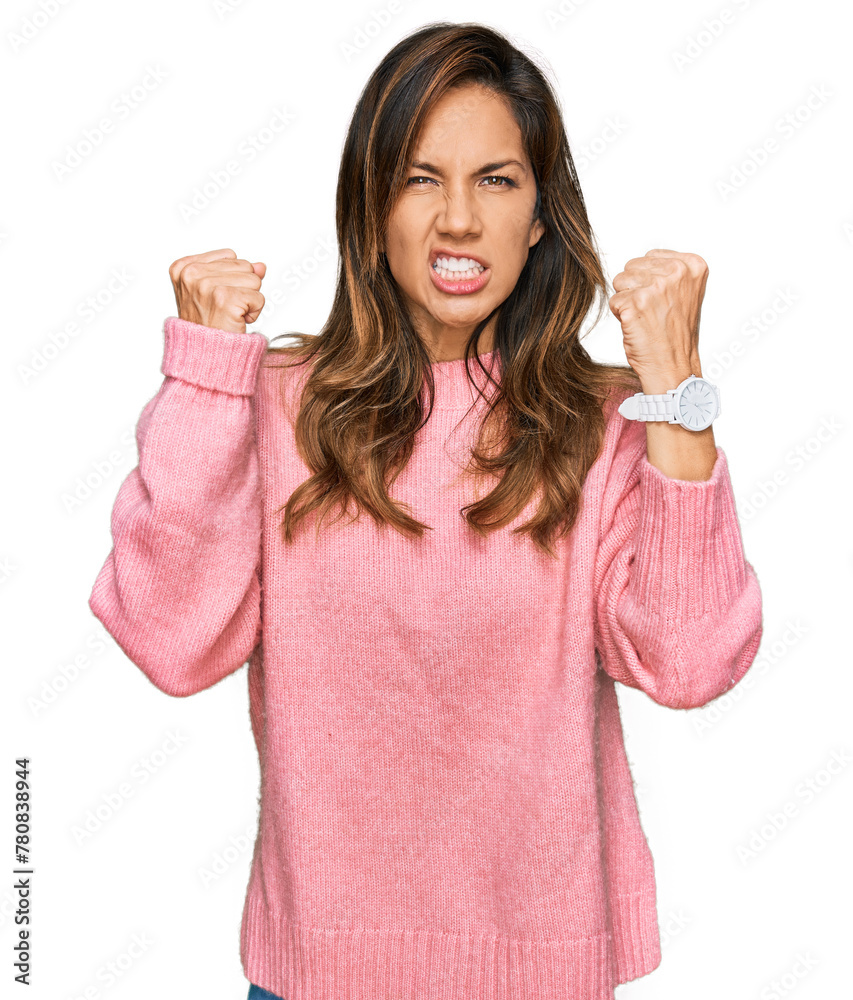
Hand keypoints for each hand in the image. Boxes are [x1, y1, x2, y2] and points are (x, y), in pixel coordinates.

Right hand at [169, 248, 265, 334]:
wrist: (205, 356)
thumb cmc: (207, 326)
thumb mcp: (216, 291)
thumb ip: (238, 273)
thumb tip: (261, 266)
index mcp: (183, 267)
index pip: (230, 256)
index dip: (231, 280)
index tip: (216, 298)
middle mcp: (191, 274)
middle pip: (244, 266)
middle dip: (242, 289)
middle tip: (224, 309)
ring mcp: (206, 285)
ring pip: (254, 280)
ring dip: (249, 301)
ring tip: (230, 314)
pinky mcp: (224, 298)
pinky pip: (258, 297)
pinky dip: (254, 312)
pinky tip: (237, 321)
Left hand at [608, 249, 708, 388]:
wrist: (673, 367)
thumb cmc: (675, 334)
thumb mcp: (684, 293)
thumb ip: (668, 271)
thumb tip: (641, 262)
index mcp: (693, 265)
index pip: (649, 257)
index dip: (649, 280)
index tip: (664, 301)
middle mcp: (677, 272)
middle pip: (631, 266)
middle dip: (635, 289)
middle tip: (653, 312)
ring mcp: (657, 287)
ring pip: (620, 281)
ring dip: (626, 301)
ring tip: (645, 318)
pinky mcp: (636, 303)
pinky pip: (613, 301)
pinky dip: (620, 316)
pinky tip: (637, 327)